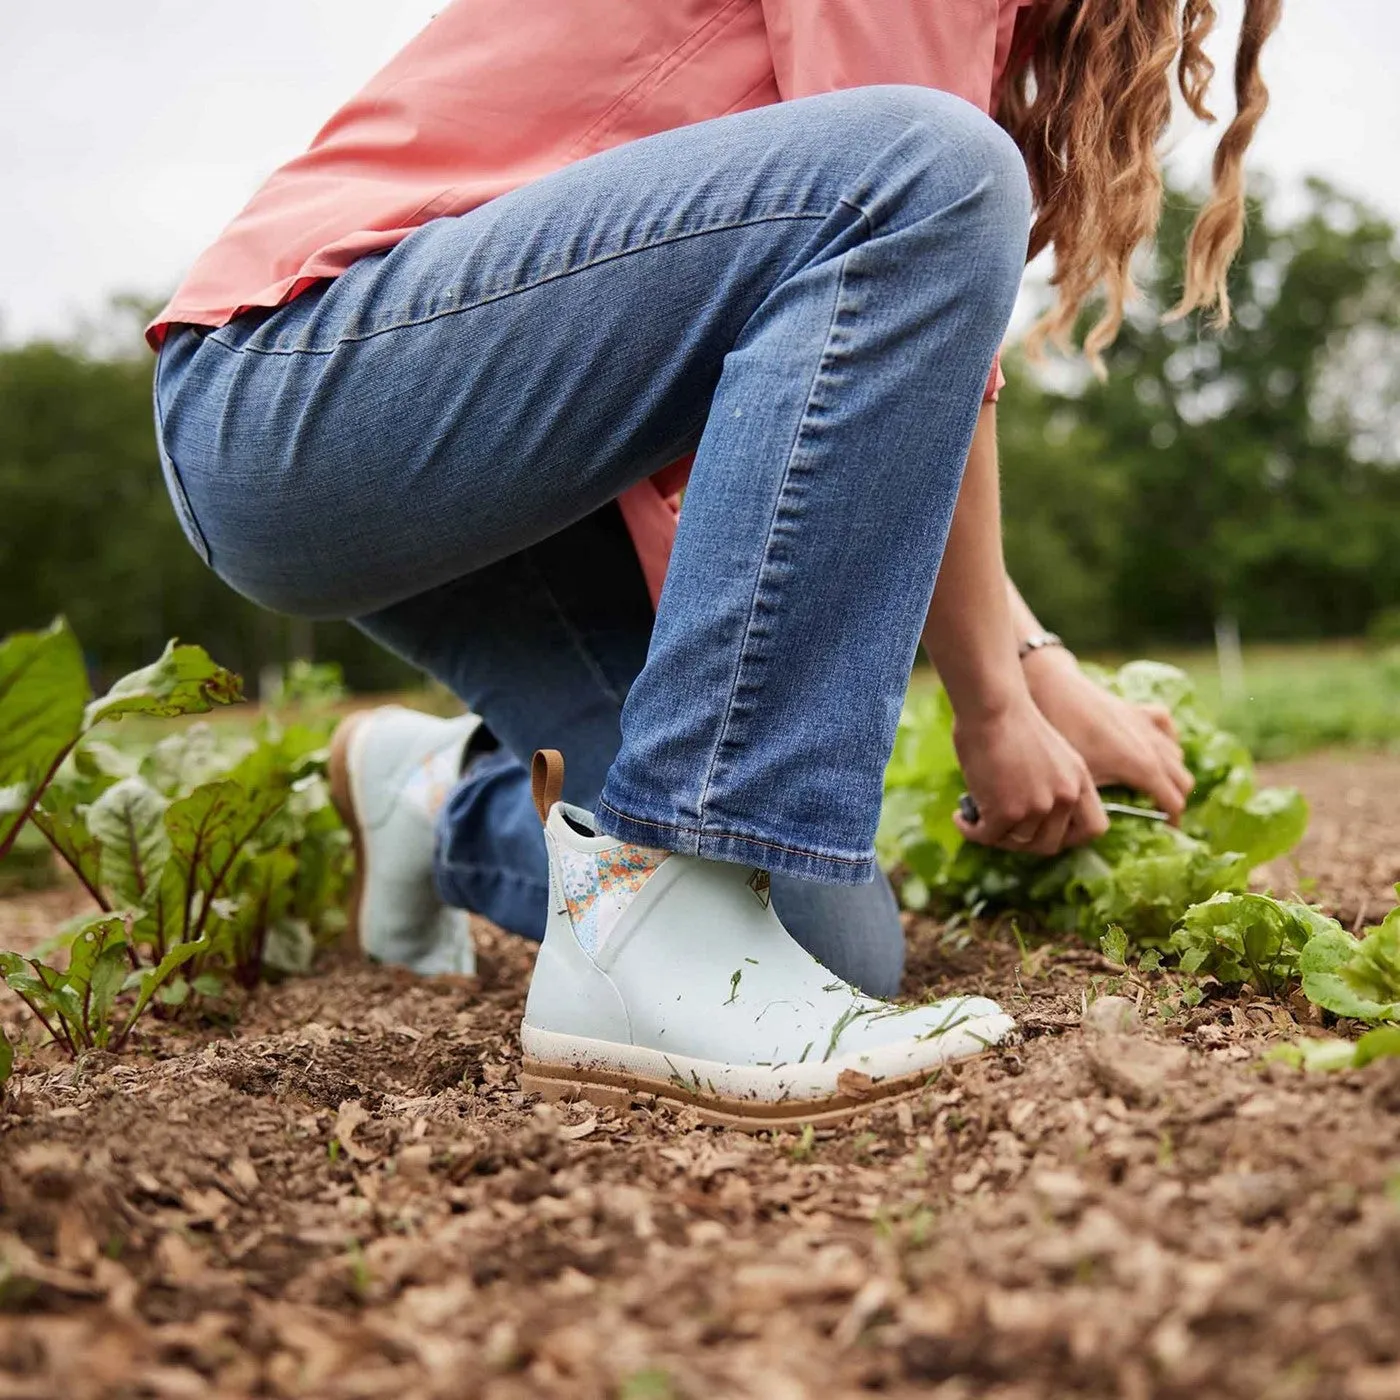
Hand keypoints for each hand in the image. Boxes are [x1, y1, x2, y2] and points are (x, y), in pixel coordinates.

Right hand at [953, 692, 1109, 855]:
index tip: (1046, 832)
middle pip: (1050, 844)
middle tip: (1003, 829)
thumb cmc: (1010, 720)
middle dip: (1023, 842)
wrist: (992, 706)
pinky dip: (970, 829)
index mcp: (1079, 780)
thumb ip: (1051, 783)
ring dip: (995, 834)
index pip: (1094, 828)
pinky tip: (960, 818)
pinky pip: (987, 836)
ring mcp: (1037, 806)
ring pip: (1016, 841)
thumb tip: (1029, 816)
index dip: (1071, 838)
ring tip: (976, 819)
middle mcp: (1064, 797)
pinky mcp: (1007, 812)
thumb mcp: (1049, 753)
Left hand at [1022, 648, 1194, 818]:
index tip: (1164, 834)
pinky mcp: (1138, 710)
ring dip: (1172, 773)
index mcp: (1143, 767)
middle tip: (1158, 816)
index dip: (1172, 822)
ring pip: (1177, 755)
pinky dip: (1167, 740)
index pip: (1174, 802)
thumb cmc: (1064, 736)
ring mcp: (1148, 725)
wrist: (1053, 689)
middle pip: (1182, 781)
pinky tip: (1155, 748)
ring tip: (1153, 790)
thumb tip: (1104, 825)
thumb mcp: (1082, 779)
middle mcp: (1154, 746)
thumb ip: (1101, 803)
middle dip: (1175, 800)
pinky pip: (1166, 726)